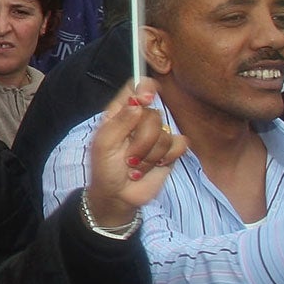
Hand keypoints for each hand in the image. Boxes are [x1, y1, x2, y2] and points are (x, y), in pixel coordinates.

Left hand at [85, 79, 188, 225]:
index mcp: (120, 113)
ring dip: (149, 155)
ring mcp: (157, 135)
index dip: (144, 87)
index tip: (145, 98)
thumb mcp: (104, 145)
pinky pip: (179, 145)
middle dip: (141, 140)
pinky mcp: (170, 151)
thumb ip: (120, 121)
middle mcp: (140, 120)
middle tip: (128, 158)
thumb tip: (138, 102)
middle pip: (153, 113)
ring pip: (165, 132)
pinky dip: (164, 158)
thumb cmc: (105, 169)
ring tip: (135, 166)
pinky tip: (153, 166)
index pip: (136, 88)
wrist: (118, 196)